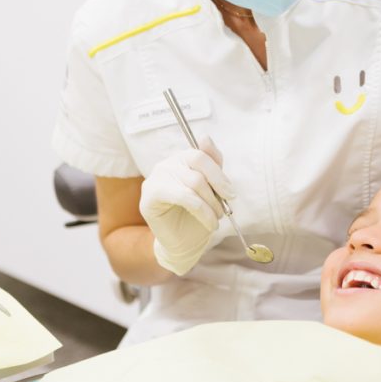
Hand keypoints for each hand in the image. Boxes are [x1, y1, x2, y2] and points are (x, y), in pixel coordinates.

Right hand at [139, 137, 234, 275]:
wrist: (184, 243)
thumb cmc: (197, 216)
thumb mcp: (211, 188)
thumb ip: (211, 163)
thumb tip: (205, 137)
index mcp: (180, 160)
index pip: (200, 154)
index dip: (218, 173)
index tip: (230, 194)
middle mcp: (165, 165)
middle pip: (197, 163)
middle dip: (217, 187)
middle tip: (224, 208)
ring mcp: (155, 177)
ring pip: (193, 181)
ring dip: (211, 203)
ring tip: (216, 218)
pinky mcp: (150, 194)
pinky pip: (183, 196)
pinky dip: (202, 210)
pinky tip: (209, 223)